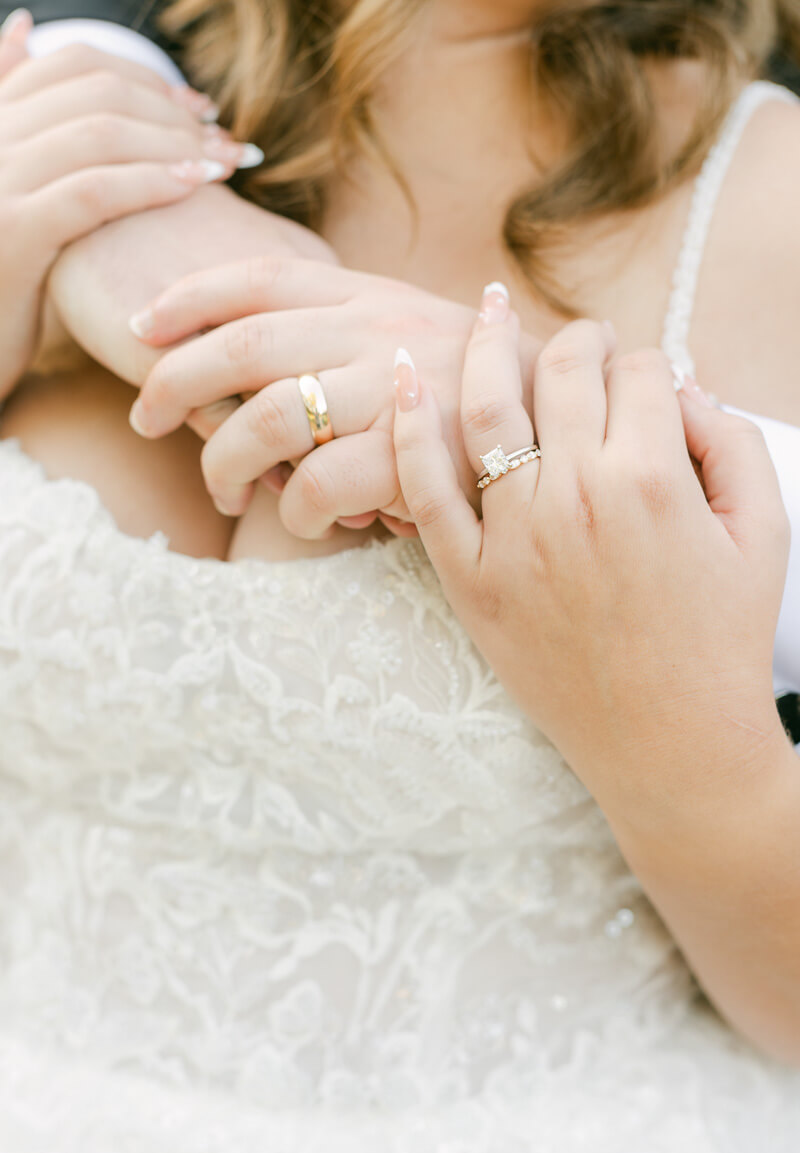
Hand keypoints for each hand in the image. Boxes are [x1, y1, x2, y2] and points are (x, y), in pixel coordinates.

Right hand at [0, 12, 253, 399]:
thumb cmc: (6, 272)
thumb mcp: (14, 184)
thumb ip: (21, 116)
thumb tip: (25, 30)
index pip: (78, 63)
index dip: (149, 80)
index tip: (200, 109)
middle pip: (97, 92)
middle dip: (173, 113)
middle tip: (224, 141)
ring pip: (100, 134)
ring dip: (175, 144)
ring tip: (222, 164)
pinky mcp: (12, 232)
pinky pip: (93, 192)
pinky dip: (150, 182)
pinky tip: (193, 187)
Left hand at [127, 261, 538, 534]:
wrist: (578, 410)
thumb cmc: (487, 381)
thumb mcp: (417, 331)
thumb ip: (349, 334)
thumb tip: (269, 367)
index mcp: (367, 298)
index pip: (258, 278)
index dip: (188, 298)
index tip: (143, 327)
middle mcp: (372, 331)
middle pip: (240, 347)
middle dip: (174, 383)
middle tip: (147, 418)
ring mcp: (391, 389)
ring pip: (265, 419)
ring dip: (224, 463)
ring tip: (224, 494)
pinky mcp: (411, 452)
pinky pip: (317, 483)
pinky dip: (292, 510)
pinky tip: (300, 523)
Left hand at [393, 292, 791, 825]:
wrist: (669, 744)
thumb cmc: (721, 640)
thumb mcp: (764, 535)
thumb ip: (731, 444)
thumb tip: (683, 386)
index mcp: (652, 479)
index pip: (638, 373)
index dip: (645, 362)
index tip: (642, 377)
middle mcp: (576, 497)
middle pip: (561, 374)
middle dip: (575, 339)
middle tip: (579, 340)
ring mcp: (514, 539)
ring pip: (485, 412)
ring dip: (482, 347)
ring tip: (484, 311)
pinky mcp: (470, 582)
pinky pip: (425, 492)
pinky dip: (410, 431)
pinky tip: (402, 377)